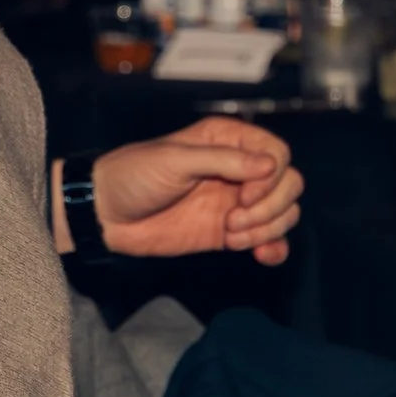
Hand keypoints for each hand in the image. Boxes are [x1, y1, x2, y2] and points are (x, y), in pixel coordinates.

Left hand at [89, 117, 302, 265]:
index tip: (244, 196)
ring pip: (284, 212)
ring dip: (267, 229)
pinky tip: (262, 256)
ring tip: (231, 237)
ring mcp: (237, 202)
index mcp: (228, 140)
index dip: (271, 178)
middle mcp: (239, 169)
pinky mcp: (230, 232)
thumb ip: (223, 161)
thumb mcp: (175, 160)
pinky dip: (274, 247)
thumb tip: (271, 167)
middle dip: (270, 207)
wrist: (106, 214)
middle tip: (234, 220)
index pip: (278, 153)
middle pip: (289, 184)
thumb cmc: (133, 175)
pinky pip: (270, 239)